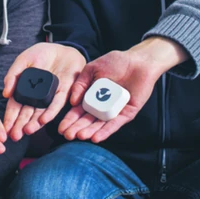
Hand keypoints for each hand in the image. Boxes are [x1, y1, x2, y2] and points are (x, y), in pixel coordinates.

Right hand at [2, 42, 85, 140]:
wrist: (62, 48)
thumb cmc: (41, 54)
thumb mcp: (23, 61)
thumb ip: (13, 75)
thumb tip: (5, 94)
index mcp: (24, 91)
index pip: (15, 107)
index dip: (10, 118)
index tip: (4, 129)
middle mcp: (36, 98)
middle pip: (26, 114)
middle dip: (20, 125)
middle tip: (14, 136)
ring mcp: (49, 97)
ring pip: (40, 113)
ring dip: (33, 123)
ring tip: (26, 131)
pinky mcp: (63, 94)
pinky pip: (56, 105)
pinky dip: (50, 112)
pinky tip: (43, 120)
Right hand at [59, 37, 186, 142]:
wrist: (138, 61)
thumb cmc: (116, 62)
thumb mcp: (92, 69)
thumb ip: (80, 83)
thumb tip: (72, 101)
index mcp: (92, 97)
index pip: (78, 111)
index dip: (69, 120)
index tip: (60, 128)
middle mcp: (102, 106)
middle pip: (87, 121)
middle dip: (77, 128)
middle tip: (67, 135)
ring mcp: (114, 111)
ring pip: (100, 125)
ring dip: (89, 131)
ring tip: (80, 136)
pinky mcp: (127, 114)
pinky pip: (115, 124)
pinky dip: (106, 131)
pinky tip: (96, 137)